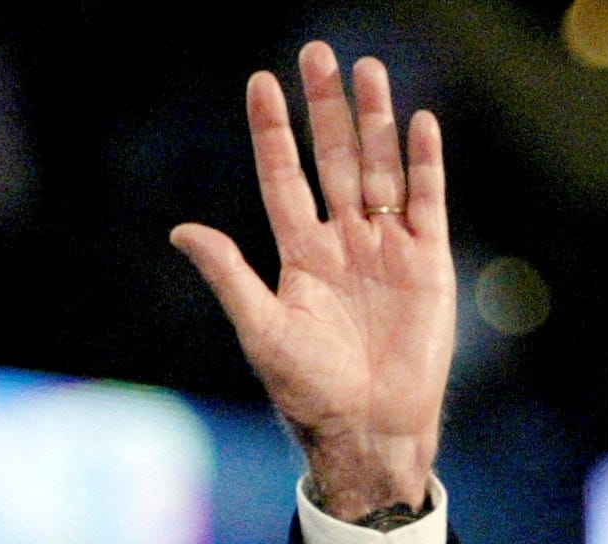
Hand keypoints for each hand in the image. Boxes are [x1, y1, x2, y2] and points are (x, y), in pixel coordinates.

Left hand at [171, 42, 455, 519]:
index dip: (273, 132)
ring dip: (374, 121)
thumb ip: (228, 274)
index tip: (260, 84)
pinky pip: (426, 200)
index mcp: (297, 256)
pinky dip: (423, 162)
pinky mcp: (426, 261)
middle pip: (333, 160)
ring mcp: (385, 247)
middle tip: (317, 52)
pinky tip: (417, 123)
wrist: (367, 427)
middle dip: (325, 108)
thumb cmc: (307, 389)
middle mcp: (341, 242)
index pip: (282, 178)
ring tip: (367, 71)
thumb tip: (181, 230)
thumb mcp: (260, 329)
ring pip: (379, 168)